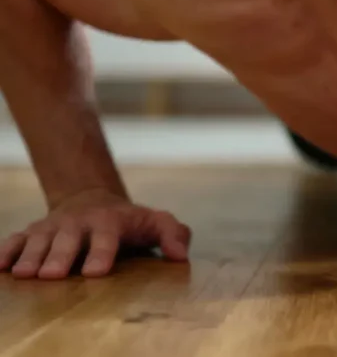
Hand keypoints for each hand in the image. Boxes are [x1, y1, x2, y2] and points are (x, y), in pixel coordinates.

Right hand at [0, 189, 190, 278]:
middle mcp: (78, 223)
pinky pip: (15, 239)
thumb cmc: (130, 221)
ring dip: (30, 256)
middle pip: (67, 240)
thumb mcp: (156, 222)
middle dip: (59, 256)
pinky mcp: (32, 232)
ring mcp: (53, 227)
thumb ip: (174, 235)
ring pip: (38, 240)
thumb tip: (180, 256)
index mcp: (110, 222)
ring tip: (23, 274)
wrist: (93, 199)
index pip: (107, 238)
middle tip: (50, 275)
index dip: (101, 254)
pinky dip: (5, 250)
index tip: (95, 273)